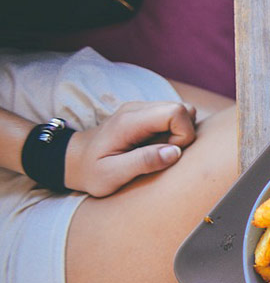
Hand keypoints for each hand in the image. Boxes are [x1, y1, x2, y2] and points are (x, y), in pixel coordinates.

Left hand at [63, 101, 196, 196]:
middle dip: (184, 135)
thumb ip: (143, 162)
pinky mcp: (145, 114)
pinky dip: (173, 133)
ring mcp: (142, 109)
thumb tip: (175, 152)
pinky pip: (174, 117)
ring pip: (182, 112)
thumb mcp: (112, 174)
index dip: (183, 135)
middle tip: (162, 153)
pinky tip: (154, 146)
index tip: (168, 154)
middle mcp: (138, 108)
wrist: (73, 159)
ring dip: (179, 134)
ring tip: (157, 151)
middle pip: (184, 109)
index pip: (176, 112)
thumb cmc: (92, 171)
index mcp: (130, 121)